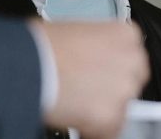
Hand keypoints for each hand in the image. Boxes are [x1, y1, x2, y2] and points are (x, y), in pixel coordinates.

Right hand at [38, 21, 148, 138]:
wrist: (28, 62)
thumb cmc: (42, 43)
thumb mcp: (77, 31)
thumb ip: (95, 46)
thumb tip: (90, 60)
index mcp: (126, 35)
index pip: (131, 57)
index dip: (112, 68)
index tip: (100, 75)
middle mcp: (132, 60)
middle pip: (132, 82)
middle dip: (112, 90)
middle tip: (87, 93)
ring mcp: (124, 89)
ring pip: (122, 109)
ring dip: (103, 110)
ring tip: (76, 106)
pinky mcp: (112, 116)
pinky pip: (110, 131)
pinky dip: (94, 130)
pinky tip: (76, 119)